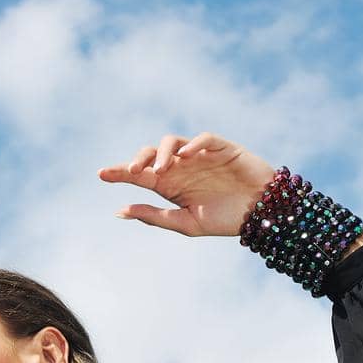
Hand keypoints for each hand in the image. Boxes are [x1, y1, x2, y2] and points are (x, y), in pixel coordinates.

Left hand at [97, 132, 276, 236]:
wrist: (261, 216)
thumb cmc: (224, 220)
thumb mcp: (186, 223)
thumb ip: (154, 217)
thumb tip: (120, 211)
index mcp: (169, 185)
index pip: (139, 173)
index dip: (119, 171)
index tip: (100, 174)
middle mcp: (181, 167)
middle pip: (150, 154)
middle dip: (138, 159)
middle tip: (131, 172)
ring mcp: (200, 155)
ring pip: (173, 142)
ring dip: (162, 153)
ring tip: (160, 170)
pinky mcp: (222, 148)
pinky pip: (204, 139)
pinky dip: (194, 144)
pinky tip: (185, 156)